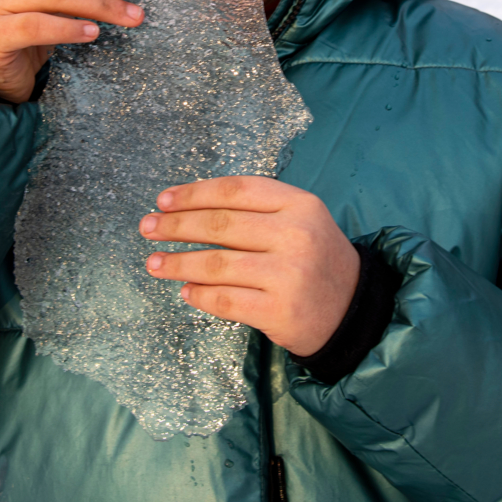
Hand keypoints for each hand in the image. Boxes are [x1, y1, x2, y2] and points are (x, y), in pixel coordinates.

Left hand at [140, 175, 359, 356]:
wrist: (353, 309)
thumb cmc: (315, 258)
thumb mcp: (299, 219)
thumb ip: (255, 209)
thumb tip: (188, 209)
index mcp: (300, 204)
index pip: (235, 190)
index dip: (194, 193)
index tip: (164, 200)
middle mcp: (297, 236)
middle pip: (221, 225)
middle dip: (176, 226)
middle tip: (148, 228)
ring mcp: (289, 275)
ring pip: (217, 264)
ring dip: (178, 263)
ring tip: (154, 263)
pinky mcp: (280, 312)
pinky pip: (226, 300)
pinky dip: (199, 294)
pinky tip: (185, 290)